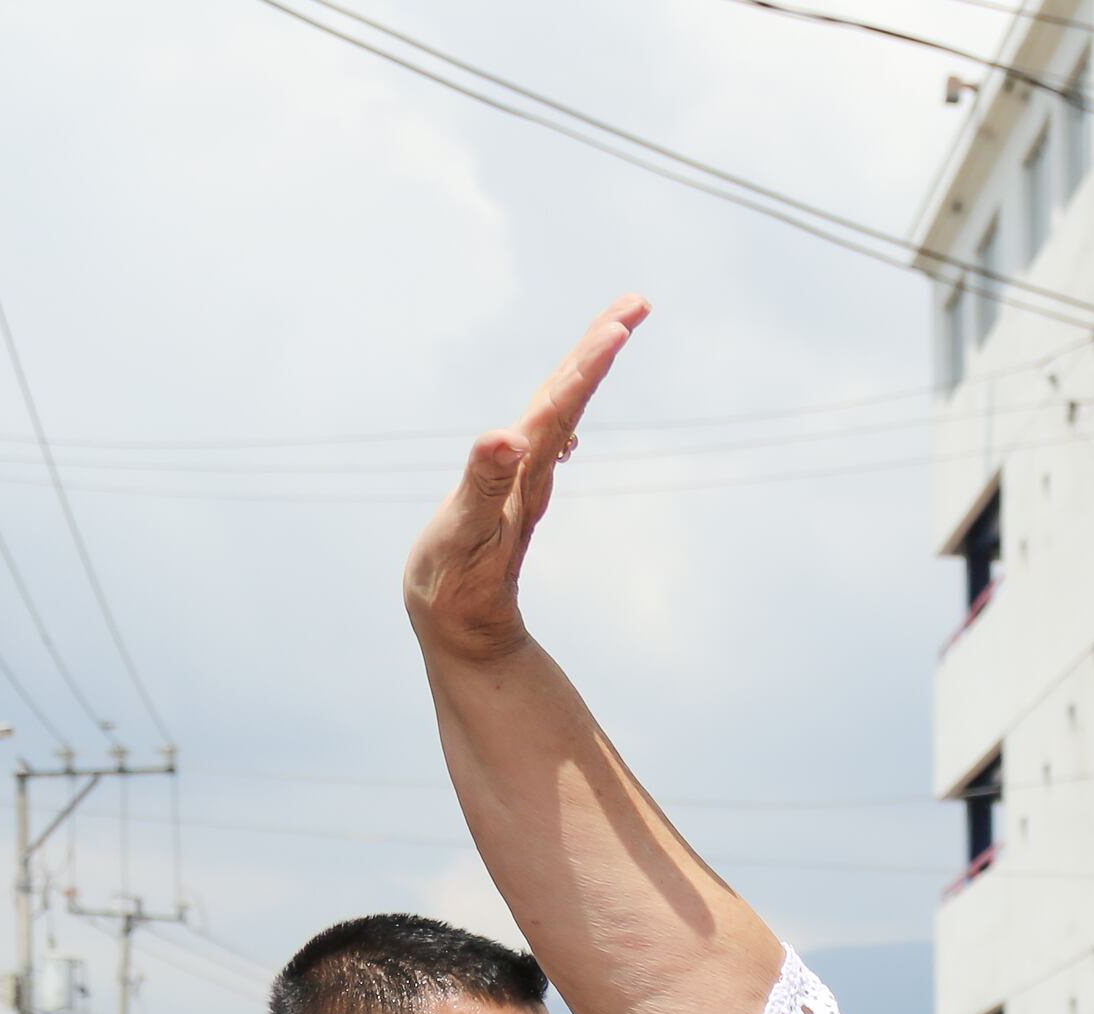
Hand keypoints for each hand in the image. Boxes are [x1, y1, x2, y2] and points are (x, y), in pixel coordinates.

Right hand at [404, 299, 638, 667]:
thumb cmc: (455, 586)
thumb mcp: (464, 537)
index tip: (621, 327)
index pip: (560, 407)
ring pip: (561, 409)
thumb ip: (484, 486)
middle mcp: (533, 469)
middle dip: (600, 346)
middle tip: (637, 303)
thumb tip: (507, 438)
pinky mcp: (513, 486)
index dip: (588, 365)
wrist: (464, 631)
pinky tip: (571, 398)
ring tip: (615, 327)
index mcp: (523, 473)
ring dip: (587, 366)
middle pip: (570, 396)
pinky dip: (561, 403)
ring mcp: (526, 477)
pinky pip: (544, 433)